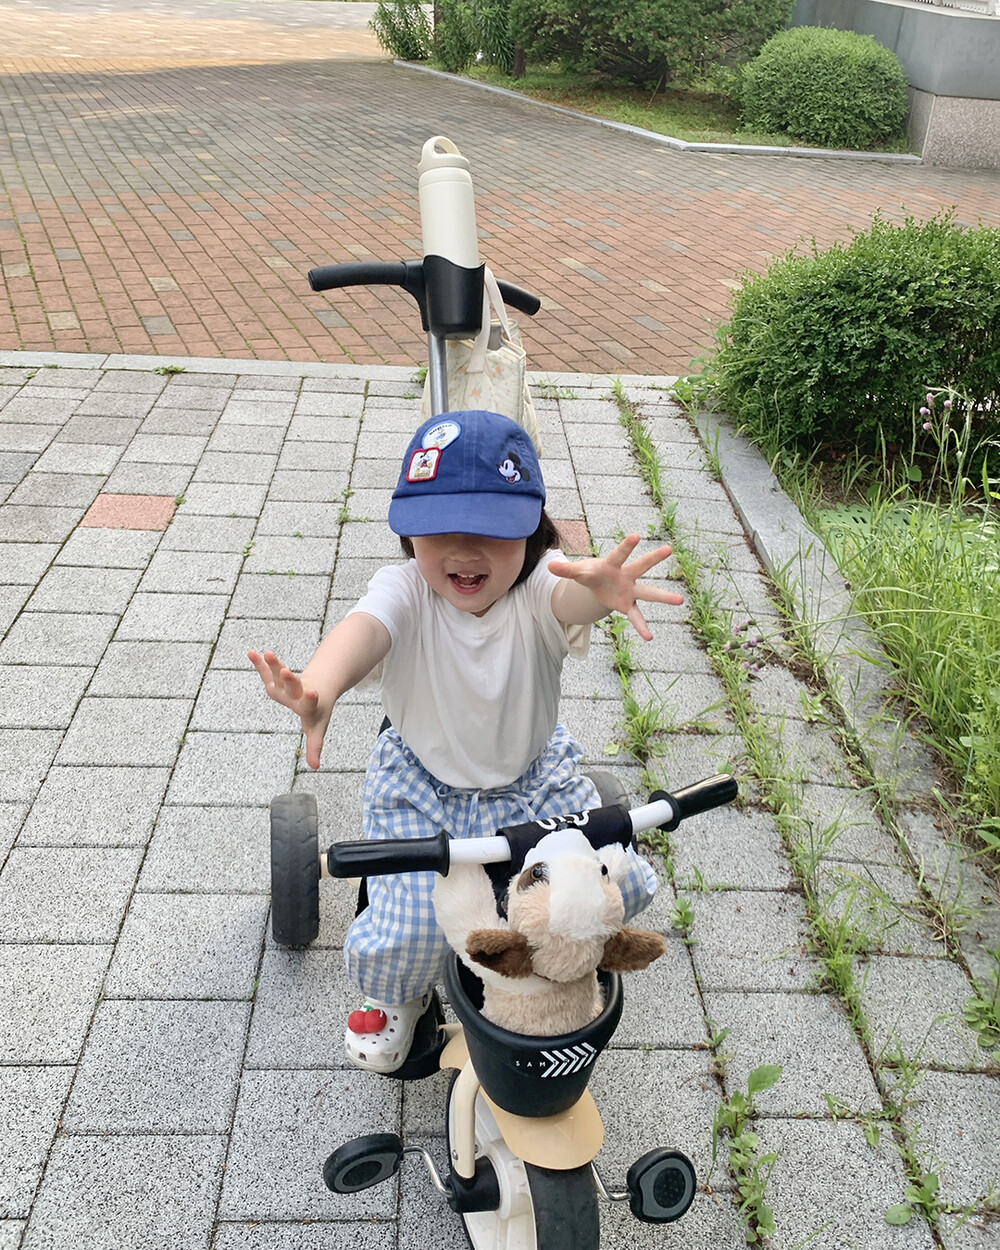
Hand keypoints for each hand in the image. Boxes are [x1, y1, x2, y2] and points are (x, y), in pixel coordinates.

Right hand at [248, 650, 330, 768]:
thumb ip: (315, 746)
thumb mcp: (317, 729)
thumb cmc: (317, 713)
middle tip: (286, 671)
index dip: (311, 699)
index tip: (314, 693)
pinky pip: (268, 670)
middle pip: (294, 685)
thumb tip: (315, 767)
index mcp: (309, 706)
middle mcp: (298, 693)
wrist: (322, 687)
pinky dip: (259, 663)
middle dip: (290, 680)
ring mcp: (289, 683)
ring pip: (281, 674)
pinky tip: (250, 652)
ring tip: (268, 654)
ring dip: (275, 664)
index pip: (310, 704)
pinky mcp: (280, 676)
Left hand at [548, 534, 683, 640]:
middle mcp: (625, 575)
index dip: (626, 546)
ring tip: (680, 600)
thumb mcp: (578, 572)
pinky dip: (641, 627)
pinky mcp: (627, 605)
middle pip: (640, 565)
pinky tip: (649, 638)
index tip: (636, 536)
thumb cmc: (589, 573)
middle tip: (668, 548)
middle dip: (653, 558)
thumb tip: (549, 567)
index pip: (619, 553)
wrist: (596, 583)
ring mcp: (629, 590)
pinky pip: (636, 616)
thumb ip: (566, 570)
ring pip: (648, 592)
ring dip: (663, 597)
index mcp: (612, 564)